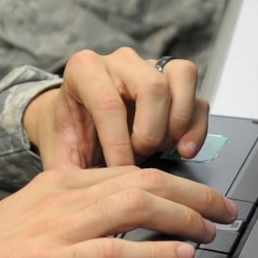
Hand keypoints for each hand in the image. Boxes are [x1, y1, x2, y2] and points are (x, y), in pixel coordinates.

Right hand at [0, 164, 232, 257]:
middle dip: (195, 193)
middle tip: (228, 209)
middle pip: (143, 180)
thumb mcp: (26, 227)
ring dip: (183, 216)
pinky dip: (152, 252)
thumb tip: (118, 229)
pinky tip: (179, 256)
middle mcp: (58, 198)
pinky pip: (110, 252)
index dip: (180, 182)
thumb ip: (68, 220)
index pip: (131, 170)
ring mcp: (52, 230)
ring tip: (214, 228)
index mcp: (56, 184)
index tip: (209, 198)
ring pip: (133, 206)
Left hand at [22, 47, 207, 169]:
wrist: (74, 123)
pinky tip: (183, 149)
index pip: (109, 103)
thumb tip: (93, 195)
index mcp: (83, 70)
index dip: (118, 144)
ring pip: (182, 77)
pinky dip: (196, 127)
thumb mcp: (59, 155)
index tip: (120, 171)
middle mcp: (119, 61)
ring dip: (178, 123)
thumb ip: (69, 173)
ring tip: (162, 149)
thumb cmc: (68, 137)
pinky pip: (198, 97)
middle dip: (150, 132)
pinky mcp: (174, 82)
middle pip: (153, 86)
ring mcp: (150, 67)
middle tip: (139, 157)